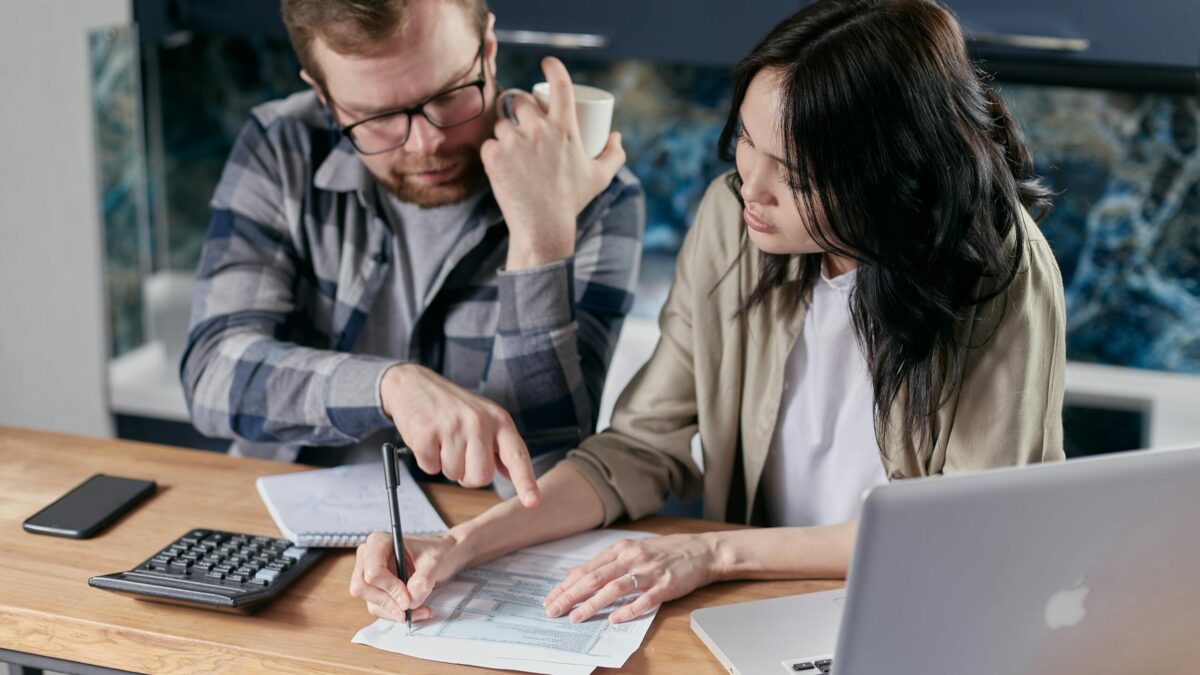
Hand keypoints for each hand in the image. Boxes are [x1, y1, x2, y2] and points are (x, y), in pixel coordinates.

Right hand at [349, 531, 475, 621]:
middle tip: (410, 609)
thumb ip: (422, 580)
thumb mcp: (435, 562)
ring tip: (421, 610)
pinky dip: (396, 613)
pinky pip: (379, 608)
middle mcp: (369, 557)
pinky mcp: (376, 589)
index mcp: (379, 542)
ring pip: (371, 601)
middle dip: (388, 602)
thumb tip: (410, 600)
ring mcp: (369, 574)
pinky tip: (416, 611)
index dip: (390, 588)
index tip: (408, 599)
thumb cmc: (438, 552)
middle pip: (363, 588)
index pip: (373, 571)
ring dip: (394, 612)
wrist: (444, 556)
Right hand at [380, 363, 539, 506]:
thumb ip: (499, 445)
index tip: (533, 501)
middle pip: (481, 477)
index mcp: (499, 420)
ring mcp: (453, 427)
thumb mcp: (485, 417)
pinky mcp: (427, 434)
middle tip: (460, 453)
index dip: (526, 481)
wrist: (414, 383)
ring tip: (443, 440)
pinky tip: (428, 439)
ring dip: (446, 465)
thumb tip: (511, 474)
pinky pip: (430, 469)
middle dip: (468, 475)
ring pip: (454, 475)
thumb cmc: (453, 406)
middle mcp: (479, 423)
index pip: (517, 455)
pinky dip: (427, 460)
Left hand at [482, 56, 625, 268]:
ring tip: (513, 153)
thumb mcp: (599, 177)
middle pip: (521, 101)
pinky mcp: (494, 156)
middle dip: (521, 109)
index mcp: (565, 128)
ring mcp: (515, 142)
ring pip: (502, 124)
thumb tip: (616, 136)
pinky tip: (500, 165)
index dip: (553, 67)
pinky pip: (489, 144)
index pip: (560, 85)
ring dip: (505, 133)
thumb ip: (614, 155)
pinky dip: (493, 153)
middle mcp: (539, 130)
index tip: (547, 63)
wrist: (543, 227)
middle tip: (523, 126)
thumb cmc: (572, 201)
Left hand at [542, 533, 719, 623]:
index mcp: (621, 549)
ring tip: (576, 617)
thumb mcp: (630, 550)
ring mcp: (648, 571)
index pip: (587, 569)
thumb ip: (602, 562)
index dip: (566, 586)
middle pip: (595, 578)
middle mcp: (632, 557)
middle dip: (571, 596)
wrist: (701, 550)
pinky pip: (644, 599)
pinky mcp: (665, 585)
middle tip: (553, 610)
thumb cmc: (664, 552)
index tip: (549, 599)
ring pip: (615, 588)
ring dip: (593, 603)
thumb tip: (572, 573)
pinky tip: (614, 619)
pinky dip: (628, 610)